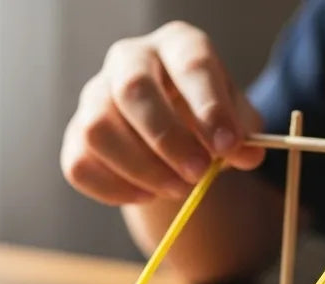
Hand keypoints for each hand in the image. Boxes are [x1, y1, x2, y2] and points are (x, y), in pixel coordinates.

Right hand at [61, 21, 264, 205]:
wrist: (166, 132)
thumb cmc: (202, 117)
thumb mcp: (233, 118)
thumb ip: (243, 134)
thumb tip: (248, 154)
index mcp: (175, 45)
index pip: (190, 63)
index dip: (209, 106)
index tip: (228, 145)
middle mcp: (129, 60)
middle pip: (134, 89)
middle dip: (167, 138)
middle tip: (198, 174)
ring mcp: (95, 96)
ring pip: (99, 130)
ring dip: (141, 168)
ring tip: (177, 189)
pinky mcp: (76, 136)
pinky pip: (80, 165)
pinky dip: (115, 188)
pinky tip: (147, 196)